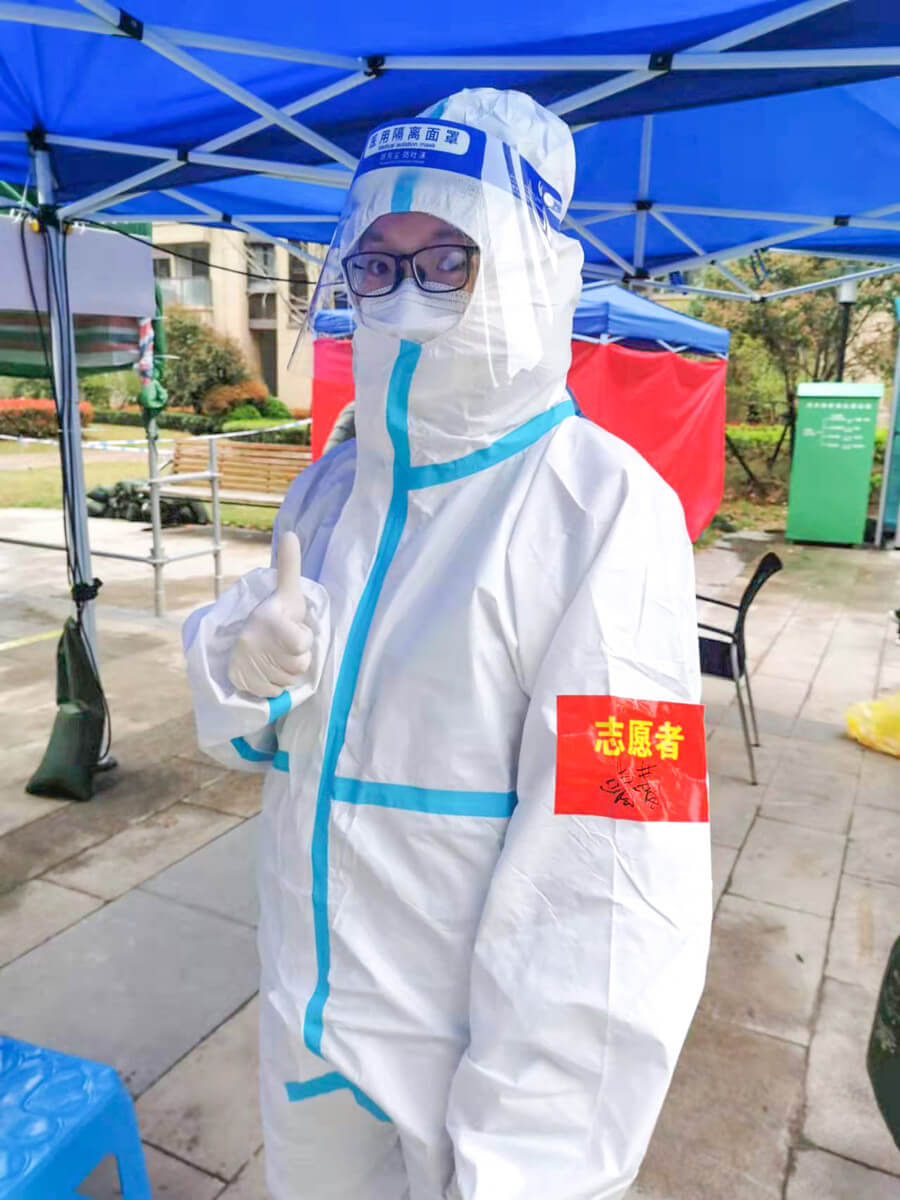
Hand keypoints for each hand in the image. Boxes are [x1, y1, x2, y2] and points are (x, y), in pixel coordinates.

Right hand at [228, 532, 313, 698]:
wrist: (244, 634)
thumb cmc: (278, 612)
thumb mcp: (288, 590)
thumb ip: (290, 565)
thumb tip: (291, 533)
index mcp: (269, 620)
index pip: (303, 644)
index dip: (304, 640)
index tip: (294, 630)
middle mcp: (254, 642)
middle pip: (298, 666)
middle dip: (297, 658)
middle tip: (285, 645)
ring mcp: (246, 662)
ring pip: (287, 681)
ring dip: (286, 672)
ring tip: (276, 656)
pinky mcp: (241, 680)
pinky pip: (272, 692)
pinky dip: (273, 685)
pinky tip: (267, 670)